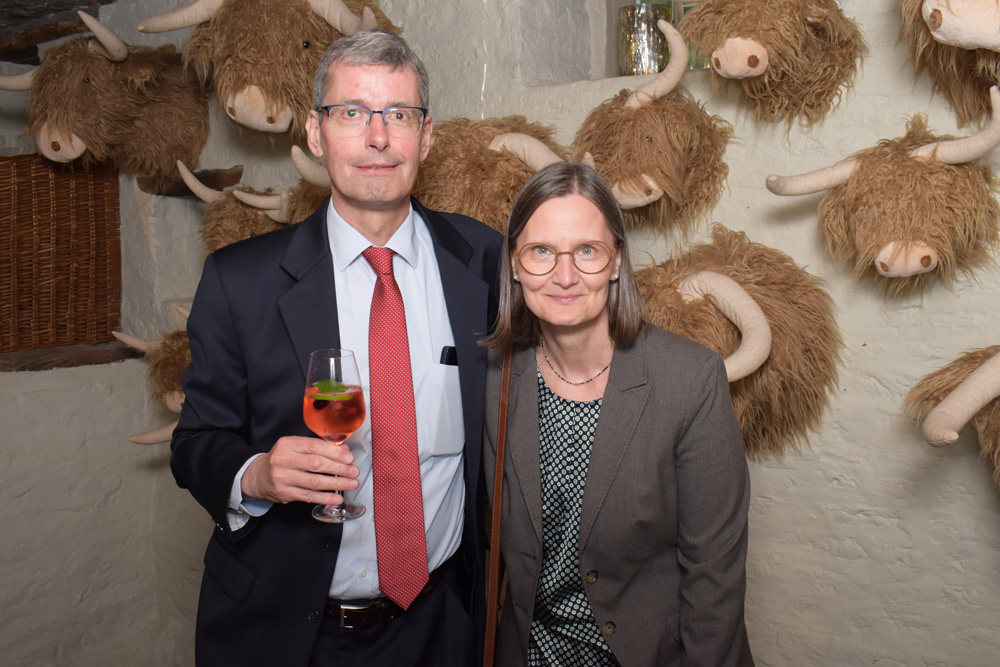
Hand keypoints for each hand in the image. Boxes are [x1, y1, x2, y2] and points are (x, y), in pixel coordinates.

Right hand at [242, 436, 359, 505]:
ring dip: (336, 484)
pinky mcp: (284, 493)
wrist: (257, 476)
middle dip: (339, 468)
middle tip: (354, 471)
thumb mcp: (296, 447)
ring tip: (351, 484)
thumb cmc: (282, 459)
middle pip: (316, 464)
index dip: (334, 452)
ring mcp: (282, 478)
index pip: (314, 446)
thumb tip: (344, 451)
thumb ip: (318, 447)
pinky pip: (308, 496)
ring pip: (314, 482)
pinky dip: (325, 498)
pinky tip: (337, 497)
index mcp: (287, 444)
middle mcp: (283, 460)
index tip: (349, 458)